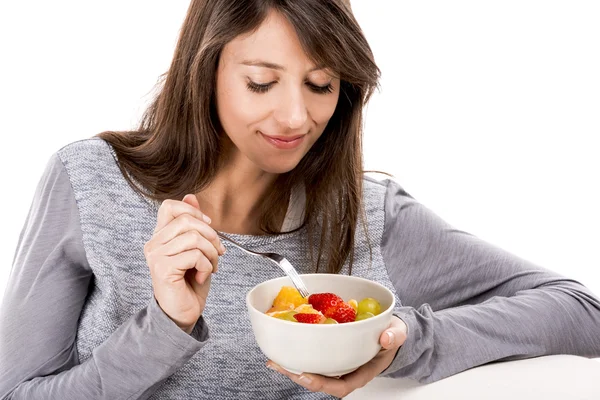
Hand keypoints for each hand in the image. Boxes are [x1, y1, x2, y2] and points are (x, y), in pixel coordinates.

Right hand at [144, 194, 225, 332]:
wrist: (183, 313)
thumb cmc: (190, 283)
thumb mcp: (197, 249)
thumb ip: (193, 224)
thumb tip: (192, 197)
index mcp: (160, 236)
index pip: (169, 206)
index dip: (193, 211)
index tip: (209, 226)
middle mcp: (154, 243)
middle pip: (187, 220)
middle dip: (211, 235)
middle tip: (218, 253)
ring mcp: (156, 256)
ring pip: (193, 238)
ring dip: (211, 253)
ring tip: (211, 266)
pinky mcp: (162, 268)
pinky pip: (194, 255)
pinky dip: (206, 265)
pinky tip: (202, 276)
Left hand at [267, 316, 406, 397]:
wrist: (390, 330)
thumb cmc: (391, 335)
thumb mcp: (398, 333)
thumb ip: (394, 335)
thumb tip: (386, 338)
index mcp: (362, 372)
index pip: (340, 387)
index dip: (321, 384)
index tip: (305, 375)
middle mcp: (346, 371)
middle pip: (319, 381)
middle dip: (298, 376)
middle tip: (280, 365)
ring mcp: (337, 363)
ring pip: (313, 371)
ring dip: (292, 367)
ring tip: (275, 360)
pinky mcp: (330, 352)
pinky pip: (312, 357)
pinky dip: (297, 353)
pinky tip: (284, 347)